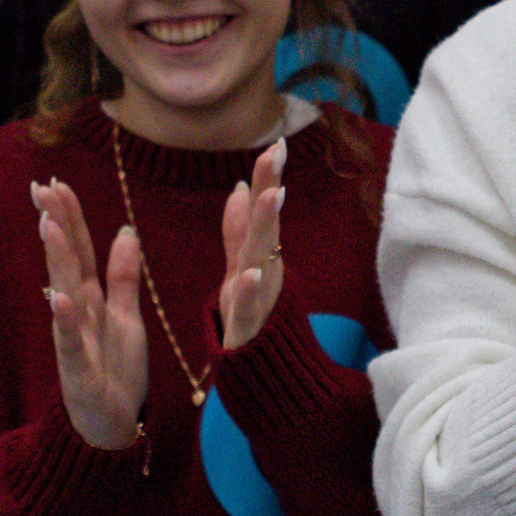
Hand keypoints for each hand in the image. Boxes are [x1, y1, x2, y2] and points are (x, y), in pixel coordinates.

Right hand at [31, 179, 147, 449]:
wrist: (111, 429)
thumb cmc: (116, 371)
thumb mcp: (126, 317)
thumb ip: (122, 277)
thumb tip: (125, 231)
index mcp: (91, 300)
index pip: (79, 249)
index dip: (69, 216)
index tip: (55, 181)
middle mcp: (77, 314)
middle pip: (67, 261)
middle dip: (56, 224)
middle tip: (42, 187)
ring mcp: (74, 341)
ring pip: (64, 293)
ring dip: (57, 259)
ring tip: (48, 224)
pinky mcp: (79, 372)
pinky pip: (70, 343)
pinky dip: (64, 321)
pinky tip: (58, 297)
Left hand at [219, 140, 288, 347]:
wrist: (263, 372)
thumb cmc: (250, 316)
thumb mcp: (240, 267)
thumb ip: (239, 230)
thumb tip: (240, 187)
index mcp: (259, 255)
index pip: (263, 211)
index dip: (268, 178)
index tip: (276, 143)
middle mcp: (265, 270)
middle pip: (267, 224)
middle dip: (271, 187)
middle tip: (276, 153)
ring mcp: (261, 296)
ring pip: (263, 257)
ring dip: (268, 227)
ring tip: (272, 195)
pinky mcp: (250, 325)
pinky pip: (250, 304)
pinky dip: (252, 287)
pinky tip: (251, 270)